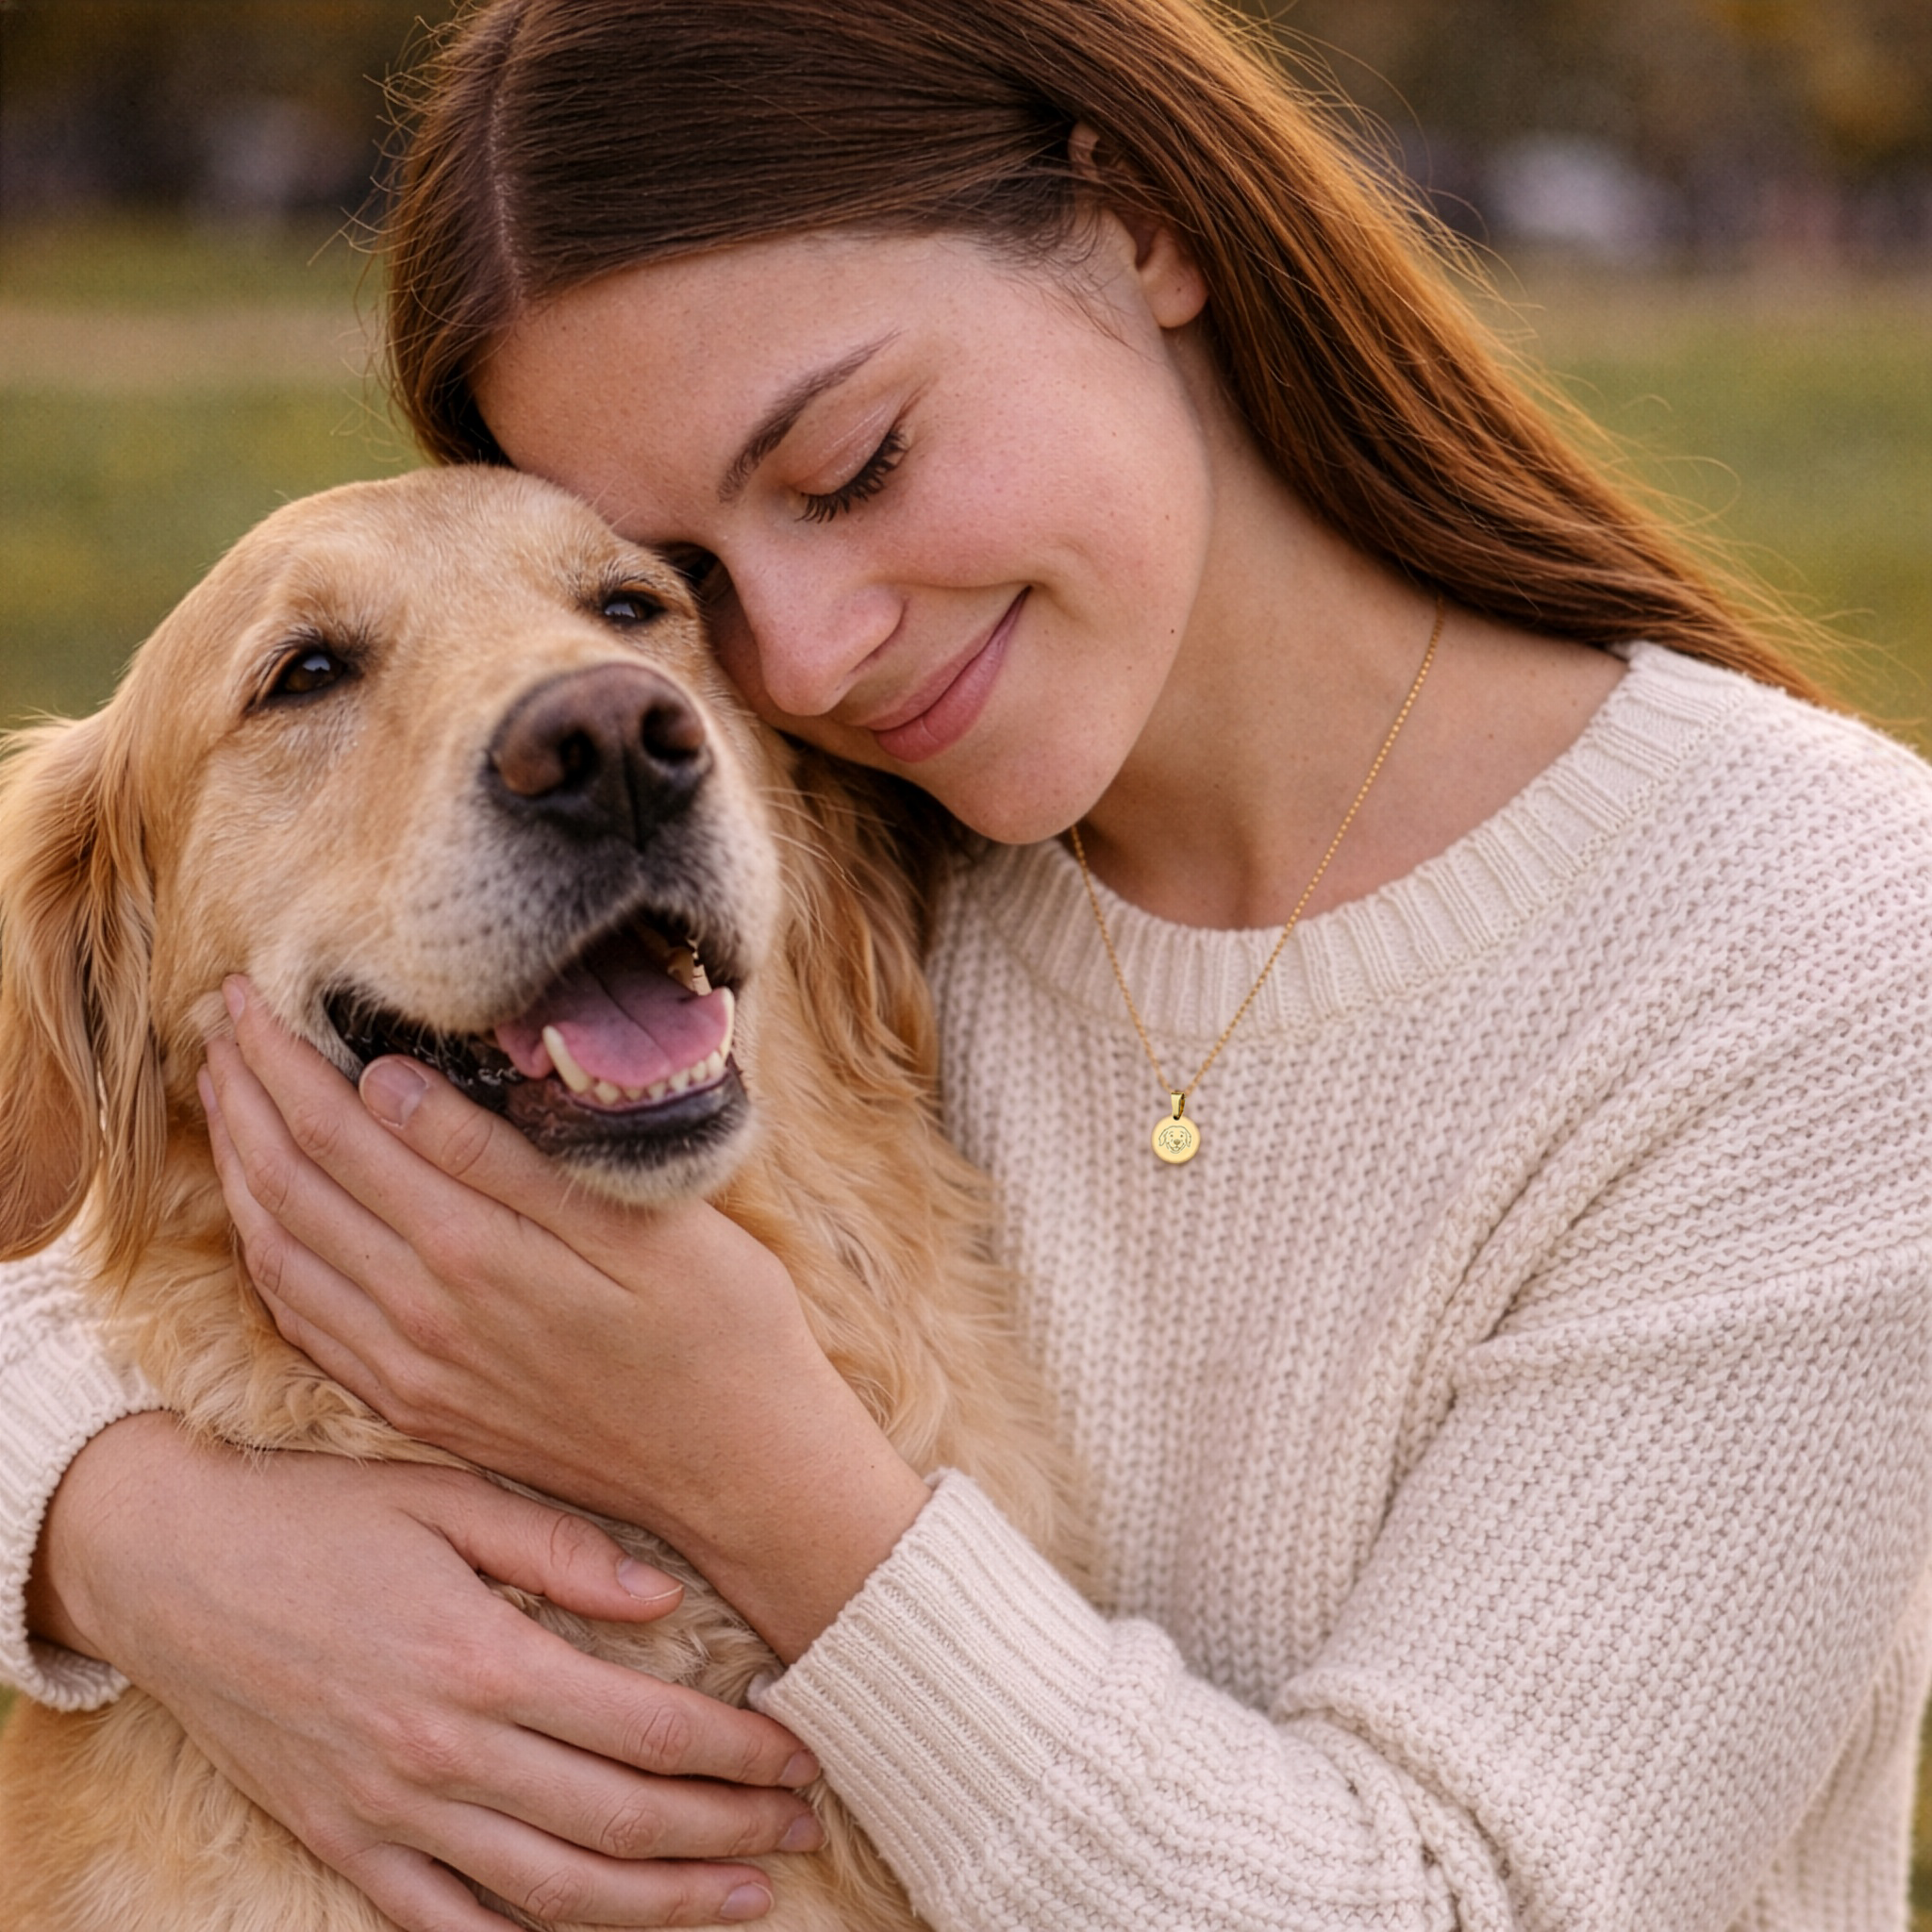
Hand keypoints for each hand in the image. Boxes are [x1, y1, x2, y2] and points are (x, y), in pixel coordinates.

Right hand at [28, 1412, 823, 1929]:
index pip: (644, 1729)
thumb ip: (560, 1548)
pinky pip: (443, 1923)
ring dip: (658, 1904)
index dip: (738, 1752)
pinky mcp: (342, 1843)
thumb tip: (663, 1602)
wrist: (169, 1565)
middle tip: (804, 1828)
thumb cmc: (318, 1517)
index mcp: (481, 1658)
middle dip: (726, 1833)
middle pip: (618, 1820)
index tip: (804, 1754)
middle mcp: (443, 1752)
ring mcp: (389, 1813)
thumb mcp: (445, 1495)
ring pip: (550, 1892)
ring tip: (745, 1901)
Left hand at [200, 976, 929, 1660]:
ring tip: (224, 1097)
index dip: (284, 1058)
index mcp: (474, 1252)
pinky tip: (263, 1218)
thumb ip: (506, 1161)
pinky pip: (305, 1324)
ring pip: (279, 1252)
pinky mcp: (416, 1406)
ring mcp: (410, 1370)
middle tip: (220, 1022)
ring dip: (239, 1166)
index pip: (339, 1130)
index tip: (253, 991)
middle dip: (245, 1094)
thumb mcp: (642, 1225)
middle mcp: (420, 1315)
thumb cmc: (720, 1325)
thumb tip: (391, 1085)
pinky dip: (264, 1255)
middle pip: (291, 1183)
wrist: (737, 1469)